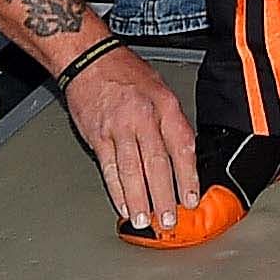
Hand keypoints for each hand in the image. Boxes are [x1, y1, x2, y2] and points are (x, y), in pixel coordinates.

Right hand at [63, 47, 200, 234]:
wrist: (89, 58)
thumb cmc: (125, 73)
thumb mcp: (161, 90)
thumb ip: (172, 123)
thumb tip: (183, 158)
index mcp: (165, 106)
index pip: (182, 146)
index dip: (187, 176)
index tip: (191, 198)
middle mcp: (143, 117)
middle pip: (157, 164)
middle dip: (164, 196)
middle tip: (169, 220)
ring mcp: (118, 128)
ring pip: (132, 171)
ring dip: (140, 200)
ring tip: (145, 221)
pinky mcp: (97, 136)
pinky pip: (109, 168)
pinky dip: (117, 190)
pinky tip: (123, 205)